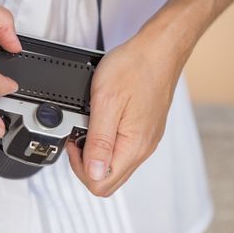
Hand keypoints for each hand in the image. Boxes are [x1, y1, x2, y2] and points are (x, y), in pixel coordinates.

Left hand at [66, 25, 183, 196]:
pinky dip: (108, 140)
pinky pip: (124, 148)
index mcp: (134, 145)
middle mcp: (143, 148)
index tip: (74, 141)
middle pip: (109, 179)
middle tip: (79, 135)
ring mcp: (147, 139)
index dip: (79, 168)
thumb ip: (99, 141)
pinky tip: (104, 119)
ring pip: (116, 163)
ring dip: (97, 150)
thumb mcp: (106, 101)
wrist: (159, 49)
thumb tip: (94, 173)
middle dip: (86, 163)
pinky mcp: (147, 129)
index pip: (101, 183)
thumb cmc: (135, 67)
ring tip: (91, 124)